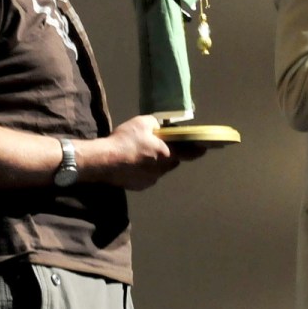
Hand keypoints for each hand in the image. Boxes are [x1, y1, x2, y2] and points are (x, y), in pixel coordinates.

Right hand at [86, 115, 204, 190]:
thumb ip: (156, 123)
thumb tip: (160, 126)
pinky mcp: (139, 186)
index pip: (188, 153)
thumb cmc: (125, 141)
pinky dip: (145, 171)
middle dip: (170, 155)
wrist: (103, 161)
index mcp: (166, 154)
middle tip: (160, 146)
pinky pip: (148, 177)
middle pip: (172, 162)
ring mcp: (150, 180)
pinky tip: (133, 164)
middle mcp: (161, 170)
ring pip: (159, 171)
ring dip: (156, 163)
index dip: (197, 151)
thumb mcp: (142, 122)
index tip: (204, 149)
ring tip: (142, 154)